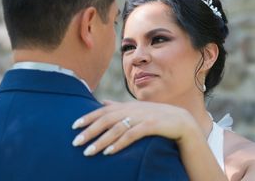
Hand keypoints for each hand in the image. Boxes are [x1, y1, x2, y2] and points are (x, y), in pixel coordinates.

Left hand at [71, 100, 195, 155]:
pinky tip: (109, 152)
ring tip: (88, 152)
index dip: (88, 117)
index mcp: (126, 106)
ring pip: (116, 129)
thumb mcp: (135, 109)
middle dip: (90, 131)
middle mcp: (132, 109)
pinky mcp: (151, 126)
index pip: (103, 111)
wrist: (180, 120)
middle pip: (106, 120)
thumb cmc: (155, 115)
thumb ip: (118, 106)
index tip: (74, 126)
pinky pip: (132, 135)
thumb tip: (102, 102)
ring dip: (101, 141)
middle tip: (76, 142)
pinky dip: (119, 144)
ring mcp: (141, 117)